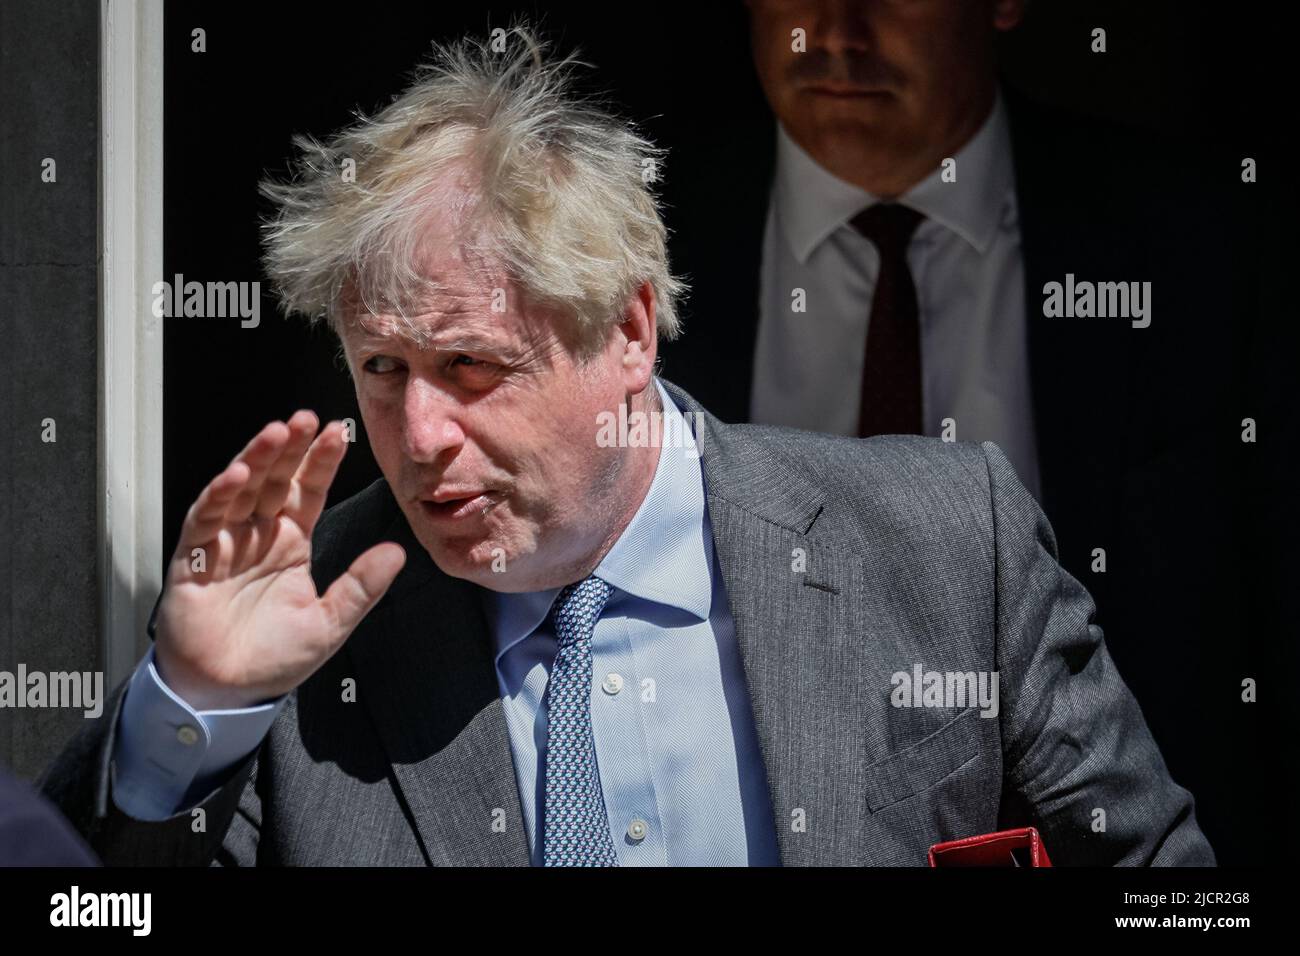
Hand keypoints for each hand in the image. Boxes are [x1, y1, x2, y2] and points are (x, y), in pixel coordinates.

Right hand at [152, 410, 404, 709]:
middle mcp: (258, 536)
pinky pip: (204, 521)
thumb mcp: (330, 622)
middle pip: (273, 480)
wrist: (226, 694)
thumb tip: (397, 552)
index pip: (307, 492)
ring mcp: (225, 544)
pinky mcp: (193, 560)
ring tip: (275, 433)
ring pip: (239, 490)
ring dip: (255, 460)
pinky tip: (235, 477)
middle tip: (305, 418)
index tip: (338, 432)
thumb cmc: (273, 658)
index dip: (320, 462)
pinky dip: (217, 497)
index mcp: (291, 543)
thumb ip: (360, 587)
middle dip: (288, 448)